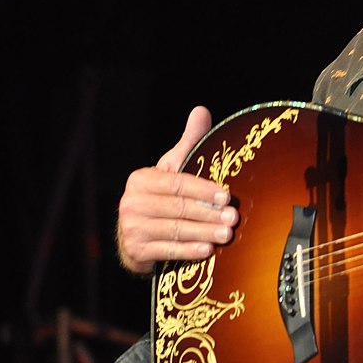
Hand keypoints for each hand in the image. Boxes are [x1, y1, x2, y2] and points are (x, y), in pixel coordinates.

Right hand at [116, 106, 235, 274]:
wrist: (137, 236)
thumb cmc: (162, 197)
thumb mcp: (172, 168)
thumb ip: (188, 142)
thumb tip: (201, 111)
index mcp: (141, 180)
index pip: (178, 183)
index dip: (204, 190)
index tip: (227, 197)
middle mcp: (131, 203)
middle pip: (178, 207)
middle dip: (208, 213)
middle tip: (233, 219)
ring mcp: (130, 228)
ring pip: (175, 229)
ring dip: (204, 233)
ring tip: (226, 234)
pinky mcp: (134, 250)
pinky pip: (167, 250)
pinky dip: (188, 251)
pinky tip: (207, 251)